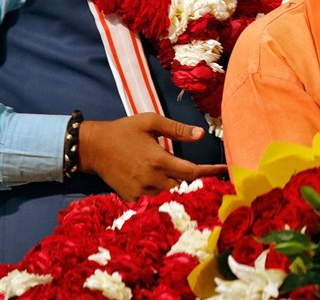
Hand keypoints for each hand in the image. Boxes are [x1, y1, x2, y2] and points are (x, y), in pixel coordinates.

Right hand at [78, 113, 226, 199]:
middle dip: (189, 177)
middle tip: (189, 166)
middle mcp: (151, 179)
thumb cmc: (124, 130)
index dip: (210, 172)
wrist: (93, 147)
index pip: (192, 172)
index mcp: (158, 160)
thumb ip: (177, 129)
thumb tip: (201, 134)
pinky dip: (157, 189)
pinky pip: (152, 197)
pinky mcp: (130, 198)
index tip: (225, 170)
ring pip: (168, 192)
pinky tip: (150, 176)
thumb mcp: (151, 122)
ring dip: (172, 182)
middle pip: (182, 184)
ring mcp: (140, 191)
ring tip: (163, 167)